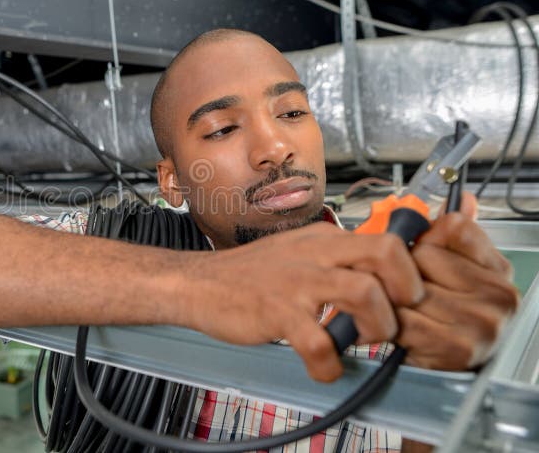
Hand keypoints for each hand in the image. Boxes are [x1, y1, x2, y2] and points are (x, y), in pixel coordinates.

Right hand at [183, 221, 424, 381]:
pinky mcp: (277, 312)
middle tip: (396, 317)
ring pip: (363, 292)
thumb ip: (334, 259)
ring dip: (377, 326)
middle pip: (386, 253)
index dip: (409, 271)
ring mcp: (297, 281)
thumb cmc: (249, 274)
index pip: (387, 240)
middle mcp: (315, 253)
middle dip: (406, 290)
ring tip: (363, 341)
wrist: (199, 283)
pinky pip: (320, 344)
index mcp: (324, 239)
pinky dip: (330, 366)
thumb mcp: (297, 251)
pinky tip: (324, 368)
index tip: (405, 297)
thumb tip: (377, 277)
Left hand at [396, 192, 518, 369]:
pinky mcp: (457, 349)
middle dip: (403, 270)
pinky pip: (404, 319)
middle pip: (423, 255)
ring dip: (394, 298)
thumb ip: (455, 233)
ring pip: (408, 287)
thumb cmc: (447, 313)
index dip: (426, 237)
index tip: (422, 252)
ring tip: (404, 309)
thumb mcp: (455, 268)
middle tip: (406, 287)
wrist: (449, 366)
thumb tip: (464, 197)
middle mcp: (499, 295)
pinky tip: (403, 327)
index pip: (453, 226)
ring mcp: (482, 323)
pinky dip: (393, 322)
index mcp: (498, 268)